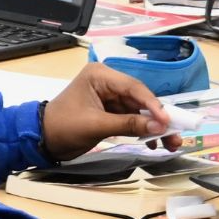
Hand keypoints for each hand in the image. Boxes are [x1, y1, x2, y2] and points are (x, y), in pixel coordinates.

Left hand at [41, 63, 179, 160]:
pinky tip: (152, 143)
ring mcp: (109, 97)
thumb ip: (128, 125)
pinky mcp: (110, 111)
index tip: (168, 121)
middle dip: (158, 118)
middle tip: (175, 135)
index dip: (153, 105)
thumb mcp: (96, 125)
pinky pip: (131, 119)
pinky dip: (142, 130)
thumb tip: (159, 127)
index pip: (134, 87)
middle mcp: (107, 82)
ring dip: (153, 127)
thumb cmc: (62, 127)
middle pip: (140, 99)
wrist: (42, 139)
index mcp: (100, 75)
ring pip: (139, 111)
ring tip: (170, 143)